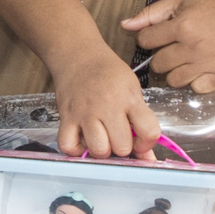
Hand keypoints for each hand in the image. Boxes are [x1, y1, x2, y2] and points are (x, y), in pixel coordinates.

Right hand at [47, 45, 161, 159]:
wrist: (79, 56)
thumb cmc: (108, 73)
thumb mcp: (132, 90)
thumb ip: (141, 122)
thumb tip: (147, 158)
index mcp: (128, 98)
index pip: (148, 131)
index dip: (147, 142)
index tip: (141, 140)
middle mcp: (107, 106)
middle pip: (121, 147)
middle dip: (122, 148)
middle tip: (118, 137)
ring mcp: (84, 112)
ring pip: (98, 150)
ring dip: (101, 150)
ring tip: (101, 138)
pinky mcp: (66, 117)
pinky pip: (68, 146)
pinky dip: (76, 150)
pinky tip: (82, 140)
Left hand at [120, 0, 214, 91]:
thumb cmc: (213, 5)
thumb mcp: (180, 0)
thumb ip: (150, 13)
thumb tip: (124, 25)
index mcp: (183, 26)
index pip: (146, 41)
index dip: (148, 38)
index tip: (159, 35)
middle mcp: (194, 47)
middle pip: (157, 64)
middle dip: (160, 56)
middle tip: (172, 47)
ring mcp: (208, 64)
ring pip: (173, 80)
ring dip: (174, 71)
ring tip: (183, 58)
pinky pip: (195, 89)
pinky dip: (194, 82)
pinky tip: (197, 69)